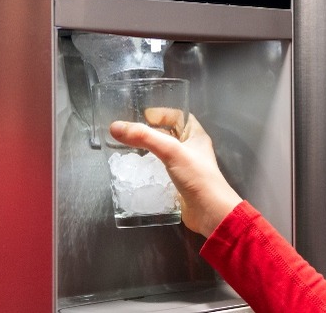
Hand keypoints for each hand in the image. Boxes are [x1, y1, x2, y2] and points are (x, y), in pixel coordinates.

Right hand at [109, 113, 242, 236]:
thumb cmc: (196, 177)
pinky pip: (161, 170)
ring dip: (148, 151)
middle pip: (169, 133)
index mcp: (196, 135)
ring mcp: (185, 166)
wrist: (210, 212)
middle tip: (128, 133)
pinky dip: (149, 168)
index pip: (178, 116)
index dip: (161, 113)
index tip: (140, 116)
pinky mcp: (179, 182)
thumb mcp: (171, 151)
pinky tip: (136, 170)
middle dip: (150, 132)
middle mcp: (192, 148)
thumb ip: (144, 137)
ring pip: (164, 152)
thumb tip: (115, 126)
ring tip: (127, 150)